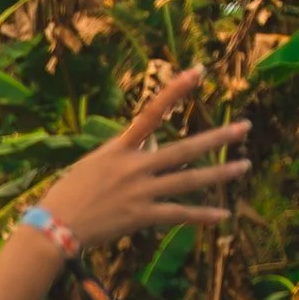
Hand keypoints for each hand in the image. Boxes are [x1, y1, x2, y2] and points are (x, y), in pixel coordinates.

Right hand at [36, 70, 249, 251]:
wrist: (53, 227)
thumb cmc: (67, 195)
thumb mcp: (93, 164)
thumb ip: (125, 154)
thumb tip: (152, 147)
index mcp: (120, 148)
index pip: (152, 112)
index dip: (176, 90)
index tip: (198, 71)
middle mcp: (135, 166)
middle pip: (184, 149)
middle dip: (217, 138)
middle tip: (244, 127)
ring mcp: (140, 192)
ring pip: (189, 181)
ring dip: (219, 173)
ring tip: (244, 165)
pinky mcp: (141, 216)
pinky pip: (178, 215)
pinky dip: (201, 216)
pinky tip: (223, 214)